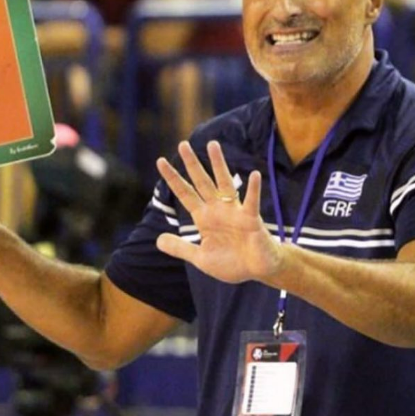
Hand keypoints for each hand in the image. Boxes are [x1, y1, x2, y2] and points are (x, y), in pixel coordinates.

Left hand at [156, 141, 281, 283]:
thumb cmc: (231, 262)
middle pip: (202, 182)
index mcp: (204, 217)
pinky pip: (252, 202)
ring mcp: (234, 212)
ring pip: (225, 184)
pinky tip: (254, 175)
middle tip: (182, 144)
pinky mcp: (251, 220)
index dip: (173, 178)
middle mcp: (217, 210)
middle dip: (192, 164)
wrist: (257, 271)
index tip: (160, 161)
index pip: (185, 193)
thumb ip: (180, 248)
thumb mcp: (201, 257)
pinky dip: (254, 189)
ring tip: (212, 145)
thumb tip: (157, 240)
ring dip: (219, 165)